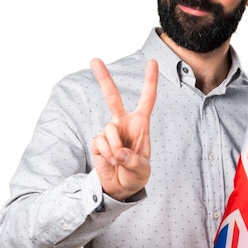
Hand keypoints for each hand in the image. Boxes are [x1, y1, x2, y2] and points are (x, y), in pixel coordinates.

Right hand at [90, 58, 157, 200]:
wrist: (120, 187)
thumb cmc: (136, 174)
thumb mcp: (141, 169)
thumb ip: (132, 161)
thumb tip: (118, 153)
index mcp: (140, 124)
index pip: (147, 99)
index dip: (150, 81)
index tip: (153, 62)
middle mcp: (123, 123)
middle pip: (112, 97)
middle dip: (103, 78)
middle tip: (94, 60)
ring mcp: (109, 132)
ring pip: (109, 129)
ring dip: (115, 147)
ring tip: (119, 160)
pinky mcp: (98, 142)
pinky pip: (100, 142)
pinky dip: (106, 154)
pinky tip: (110, 161)